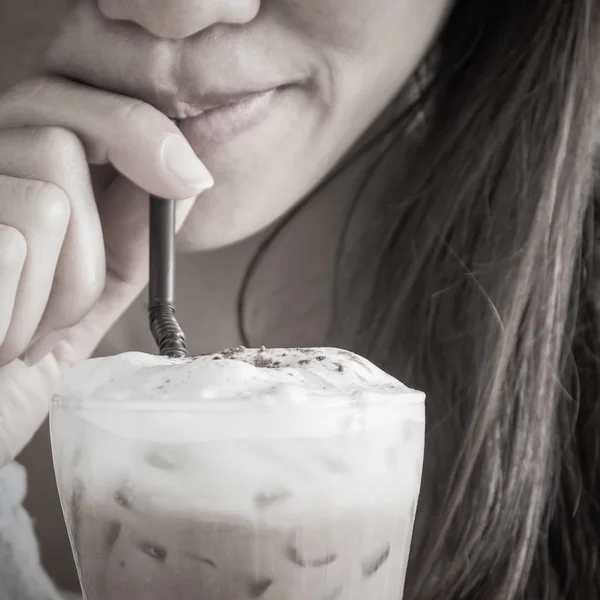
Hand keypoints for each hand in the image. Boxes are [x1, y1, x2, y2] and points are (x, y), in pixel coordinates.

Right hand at [0, 76, 212, 465]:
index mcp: (6, 173)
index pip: (72, 99)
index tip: (189, 178)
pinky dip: (22, 313)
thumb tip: (185, 173)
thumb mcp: (84, 293)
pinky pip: (11, 247)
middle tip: (70, 308)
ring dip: (61, 291)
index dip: (138, 127)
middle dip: (92, 235)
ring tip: (23, 333)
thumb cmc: (13, 364)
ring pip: (48, 201)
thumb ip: (125, 234)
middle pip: (60, 138)